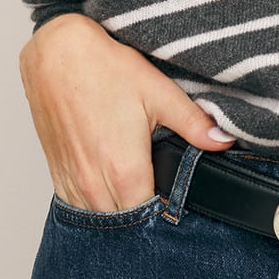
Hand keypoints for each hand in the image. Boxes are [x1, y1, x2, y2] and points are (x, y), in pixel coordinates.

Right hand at [19, 14, 235, 212]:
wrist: (56, 53)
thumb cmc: (103, 68)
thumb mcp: (158, 92)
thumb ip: (193, 123)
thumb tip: (222, 141)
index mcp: (124, 171)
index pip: (150, 218)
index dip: (167, 217)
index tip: (178, 208)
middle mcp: (94, 184)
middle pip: (124, 225)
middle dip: (143, 219)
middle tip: (161, 201)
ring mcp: (72, 181)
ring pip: (98, 220)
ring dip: (117, 216)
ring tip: (136, 199)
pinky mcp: (57, 173)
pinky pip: (76, 207)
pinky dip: (94, 205)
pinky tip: (109, 193)